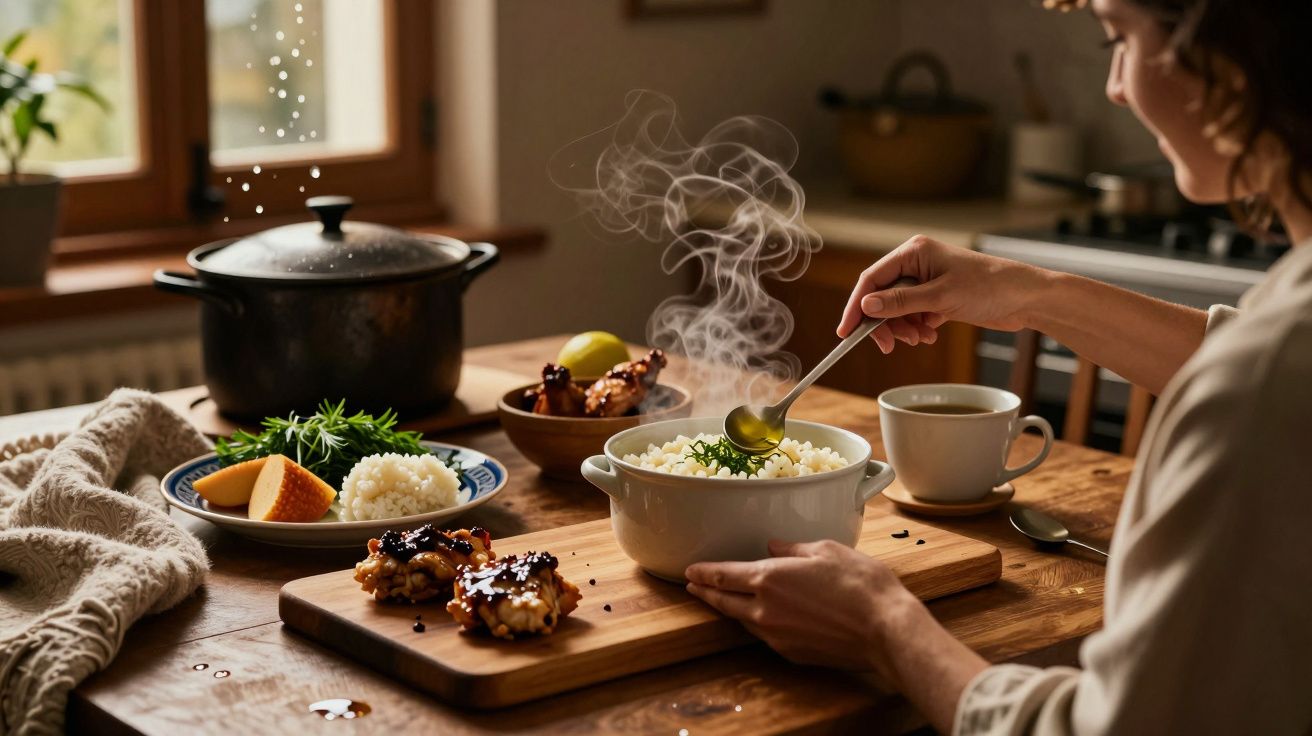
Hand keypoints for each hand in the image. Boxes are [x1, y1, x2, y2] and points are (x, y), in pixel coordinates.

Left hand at [684, 539, 923, 682]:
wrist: (885, 630)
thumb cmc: (860, 584)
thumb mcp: (826, 550)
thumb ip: (793, 549)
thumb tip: (775, 548)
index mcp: (769, 579)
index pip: (723, 576)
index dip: (703, 574)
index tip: (690, 572)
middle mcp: (765, 610)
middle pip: (724, 602)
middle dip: (706, 593)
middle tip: (693, 587)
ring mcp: (777, 636)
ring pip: (744, 620)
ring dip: (731, 609)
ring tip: (724, 600)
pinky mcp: (792, 653)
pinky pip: (766, 635)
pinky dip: (758, 623)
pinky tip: (763, 617)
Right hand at [837, 235, 1047, 352]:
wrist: (1025, 298)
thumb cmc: (989, 286)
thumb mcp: (940, 297)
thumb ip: (900, 302)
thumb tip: (865, 306)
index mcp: (914, 251)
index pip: (872, 280)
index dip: (856, 307)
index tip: (846, 332)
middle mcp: (917, 263)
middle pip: (881, 297)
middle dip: (884, 323)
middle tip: (890, 345)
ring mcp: (927, 280)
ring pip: (896, 309)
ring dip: (902, 328)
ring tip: (920, 338)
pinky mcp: (937, 297)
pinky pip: (912, 315)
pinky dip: (916, 328)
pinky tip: (929, 334)